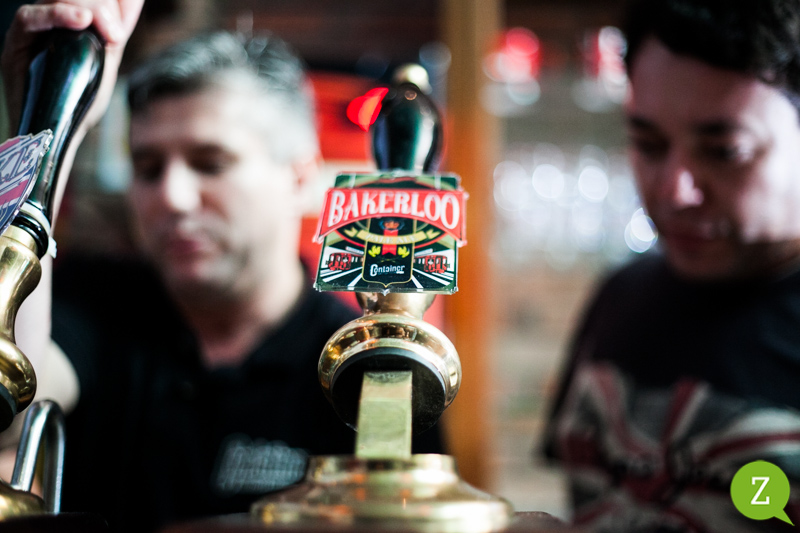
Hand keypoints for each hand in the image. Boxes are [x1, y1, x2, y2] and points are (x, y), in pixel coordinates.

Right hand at [1, 0, 143, 136]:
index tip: (132, 4)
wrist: (60, 136)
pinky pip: (29, 17)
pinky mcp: (17, 43)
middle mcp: (51, 21)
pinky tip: (81, 20)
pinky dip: (56, 14)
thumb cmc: (80, 106)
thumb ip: (112, 35)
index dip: (115, 0)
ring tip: (107, 33)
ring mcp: (34, 30)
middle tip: (116, 34)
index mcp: (73, 23)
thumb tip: (131, 3)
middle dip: (102, 6)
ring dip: (88, 9)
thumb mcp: (105, 66)